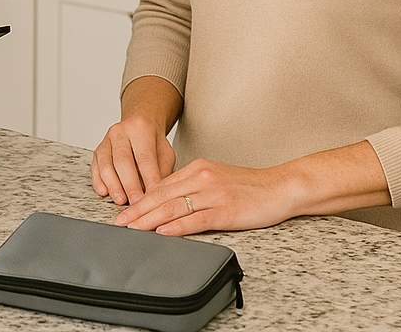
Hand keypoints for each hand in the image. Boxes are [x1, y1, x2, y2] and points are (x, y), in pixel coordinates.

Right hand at [92, 114, 176, 205]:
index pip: (144, 157)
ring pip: (106, 164)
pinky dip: (98, 181)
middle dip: (129, 185)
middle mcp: (120, 132)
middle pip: (123, 161)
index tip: (152, 197)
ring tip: (121, 200)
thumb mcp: (165, 152)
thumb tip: (157, 193)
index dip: (148, 179)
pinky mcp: (98, 150)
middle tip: (136, 202)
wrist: (139, 123)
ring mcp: (106, 140)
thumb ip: (162, 171)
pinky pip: (95, 167)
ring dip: (113, 185)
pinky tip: (104, 191)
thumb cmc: (152, 141)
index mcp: (140, 129)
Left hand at [114, 157, 294, 235]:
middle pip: (162, 195)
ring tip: (133, 228)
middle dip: (138, 209)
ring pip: (173, 206)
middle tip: (120, 221)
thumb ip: (192, 186)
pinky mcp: (225, 210)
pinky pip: (195, 219)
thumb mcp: (215, 177)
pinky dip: (176, 226)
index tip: (126, 209)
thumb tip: (167, 200)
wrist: (280, 187)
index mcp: (197, 167)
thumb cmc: (249, 186)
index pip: (161, 184)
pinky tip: (163, 232)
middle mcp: (201, 177)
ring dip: (149, 220)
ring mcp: (213, 193)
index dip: (141, 198)